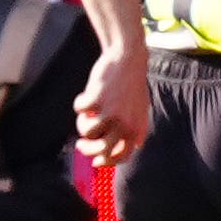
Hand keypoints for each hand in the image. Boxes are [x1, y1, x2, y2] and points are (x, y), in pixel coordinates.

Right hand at [74, 42, 148, 166]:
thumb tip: (136, 146)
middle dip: (87, 150)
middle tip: (81, 144)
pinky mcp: (96, 100)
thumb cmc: (132, 84)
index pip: (121, 157)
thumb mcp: (141, 109)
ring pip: (87, 132)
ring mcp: (109, 113)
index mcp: (135, 129)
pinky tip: (86, 95)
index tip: (96, 161)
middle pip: (100, 150)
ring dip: (83, 123)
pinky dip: (79, 103)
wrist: (128, 58)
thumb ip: (138, 128)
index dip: (106, 161)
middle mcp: (124, 124)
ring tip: (87, 112)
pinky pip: (79, 110)